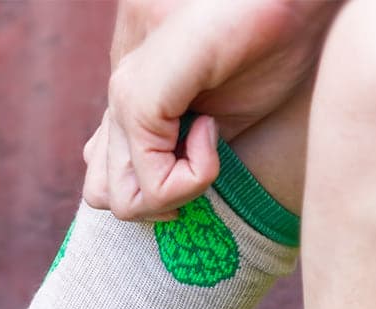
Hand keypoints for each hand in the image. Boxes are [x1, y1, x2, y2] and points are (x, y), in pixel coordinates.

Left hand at [84, 0, 339, 219]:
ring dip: (174, 192)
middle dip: (158, 200)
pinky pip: (149, 177)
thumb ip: (178, 143)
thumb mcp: (220, 107)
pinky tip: (214, 126)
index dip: (149, 189)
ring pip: (114, 195)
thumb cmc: (275, 41)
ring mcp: (122, 80)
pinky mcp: (137, 91)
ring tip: (208, 138)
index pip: (101, 167)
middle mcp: (116, 74)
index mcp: (132, 77)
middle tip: (204, 161)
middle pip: (100, 190)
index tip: (202, 158)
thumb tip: (153, 195)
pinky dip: (193, 176)